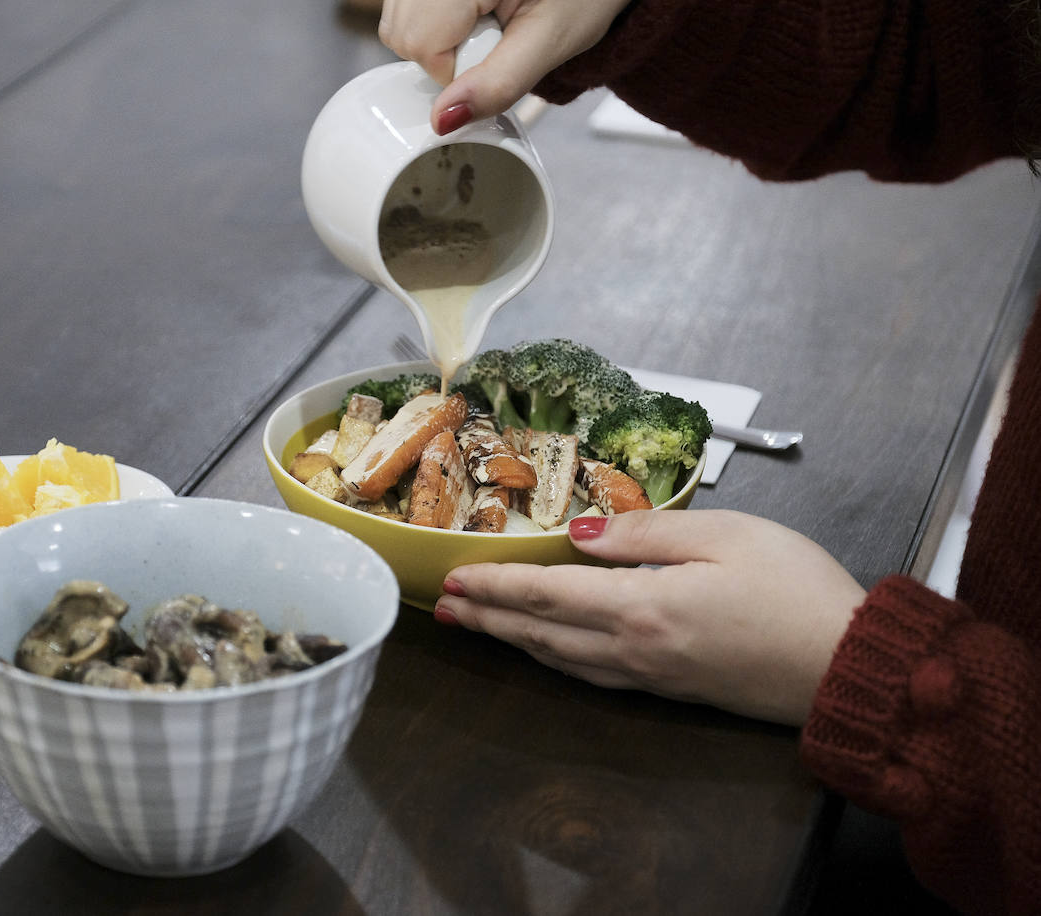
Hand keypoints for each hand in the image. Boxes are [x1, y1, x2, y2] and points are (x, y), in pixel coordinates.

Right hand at [379, 0, 631, 132]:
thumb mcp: (551, 42)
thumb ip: (499, 83)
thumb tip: (444, 121)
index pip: (422, 43)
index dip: (458, 66)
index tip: (497, 50)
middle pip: (402, 34)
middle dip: (444, 53)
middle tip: (494, 34)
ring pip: (396, 25)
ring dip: (436, 39)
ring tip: (485, 20)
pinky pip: (402, 12)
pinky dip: (432, 23)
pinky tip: (470, 13)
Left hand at [434, 510, 865, 724]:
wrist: (848, 667)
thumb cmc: (797, 593)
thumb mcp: (725, 536)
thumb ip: (644, 533)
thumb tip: (579, 530)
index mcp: (641, 606)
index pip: (545, 594)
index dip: (495, 585)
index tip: (455, 576)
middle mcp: (634, 649)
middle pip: (540, 632)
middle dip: (488, 616)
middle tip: (444, 604)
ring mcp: (650, 675)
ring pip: (560, 658)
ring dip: (513, 639)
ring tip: (479, 623)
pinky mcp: (669, 688)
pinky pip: (591, 674)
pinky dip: (553, 658)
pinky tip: (545, 650)